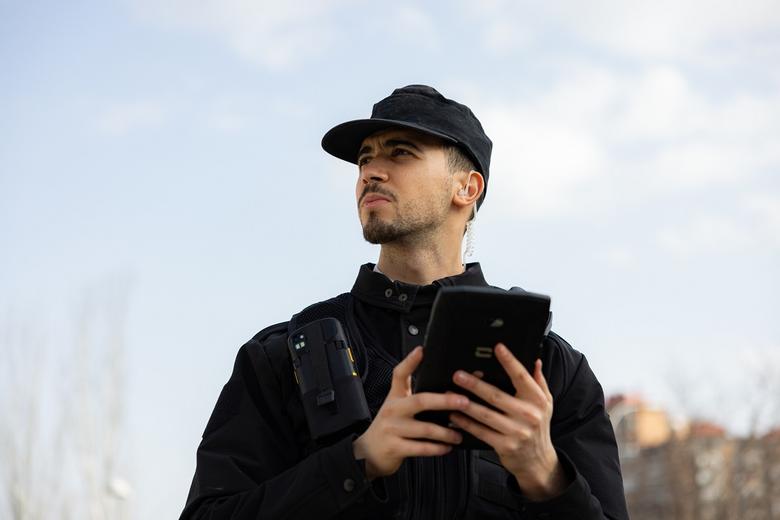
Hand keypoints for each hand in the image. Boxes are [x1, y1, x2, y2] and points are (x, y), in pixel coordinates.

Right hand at [353, 346, 468, 479]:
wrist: (369, 452)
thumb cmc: (390, 426)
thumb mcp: (397, 406)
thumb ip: (414, 395)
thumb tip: (443, 387)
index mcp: (395, 397)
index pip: (400, 375)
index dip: (410, 361)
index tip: (422, 351)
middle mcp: (393, 410)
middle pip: (419, 400)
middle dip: (444, 401)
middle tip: (463, 401)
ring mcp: (393, 429)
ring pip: (425, 429)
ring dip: (445, 432)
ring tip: (458, 434)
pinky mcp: (395, 447)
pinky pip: (421, 448)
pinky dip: (437, 448)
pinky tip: (447, 447)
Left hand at [449, 343, 568, 500]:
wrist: (538, 461)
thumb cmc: (538, 427)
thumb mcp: (545, 404)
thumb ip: (538, 382)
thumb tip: (535, 360)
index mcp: (538, 400)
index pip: (522, 377)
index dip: (510, 362)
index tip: (497, 348)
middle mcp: (528, 415)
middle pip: (497, 396)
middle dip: (475, 384)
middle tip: (458, 375)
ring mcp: (516, 432)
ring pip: (485, 414)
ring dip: (465, 403)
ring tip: (449, 394)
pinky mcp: (504, 445)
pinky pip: (481, 431)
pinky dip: (466, 423)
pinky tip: (454, 415)